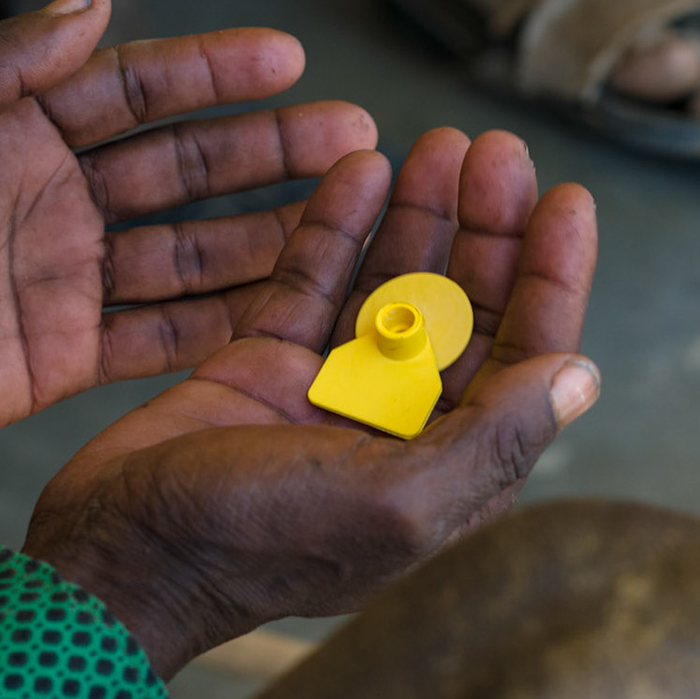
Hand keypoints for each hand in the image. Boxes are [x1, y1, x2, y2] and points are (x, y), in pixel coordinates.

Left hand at [0, 0, 374, 486]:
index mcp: (16, 129)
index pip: (135, 88)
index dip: (214, 71)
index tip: (290, 56)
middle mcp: (55, 197)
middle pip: (184, 168)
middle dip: (270, 150)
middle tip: (355, 137)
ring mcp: (68, 277)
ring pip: (190, 250)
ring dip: (268, 234)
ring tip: (351, 221)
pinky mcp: (68, 353)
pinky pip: (163, 333)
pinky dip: (225, 324)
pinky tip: (291, 309)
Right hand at [23, 128, 600, 676]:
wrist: (117, 553)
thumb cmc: (256, 545)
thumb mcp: (393, 504)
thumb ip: (492, 440)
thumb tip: (582, 376)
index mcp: (447, 475)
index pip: (522, 363)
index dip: (550, 281)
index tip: (566, 201)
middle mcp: (399, 430)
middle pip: (463, 312)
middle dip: (484, 231)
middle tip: (492, 150)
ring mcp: (330, 392)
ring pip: (392, 285)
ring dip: (420, 216)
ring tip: (439, 144)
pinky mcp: (264, 362)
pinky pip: (314, 279)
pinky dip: (339, 225)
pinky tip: (363, 168)